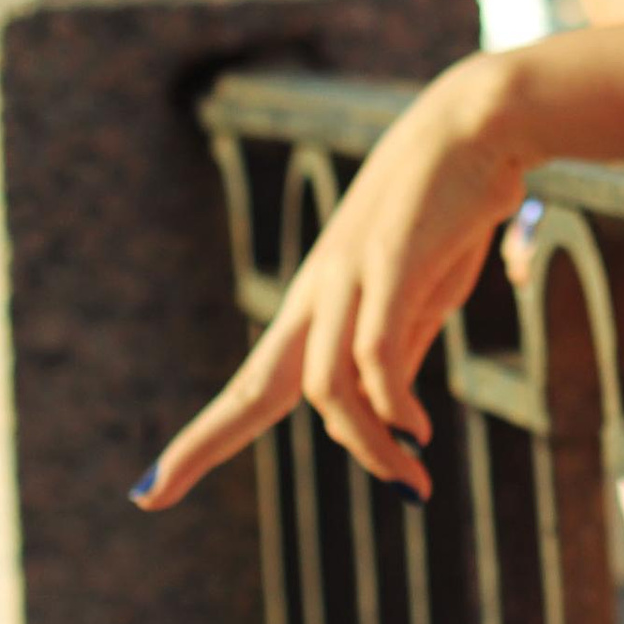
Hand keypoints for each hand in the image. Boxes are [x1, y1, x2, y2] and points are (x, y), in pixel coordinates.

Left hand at [130, 54, 525, 510]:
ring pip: (327, 386)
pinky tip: (418, 432)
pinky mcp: (391, 261)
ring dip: (368, 446)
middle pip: (253, 384)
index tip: (152, 487)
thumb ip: (400, 350)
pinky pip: (376, 354)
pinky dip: (394, 405)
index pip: (253, 383)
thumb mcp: (422, 296)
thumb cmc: (450, 211)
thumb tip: (389, 418)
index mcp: (318, 304)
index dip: (205, 438)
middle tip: (149, 498)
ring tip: (410, 482)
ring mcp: (350, 275)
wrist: (475, 125)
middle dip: (200, 443)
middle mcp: (319, 293)